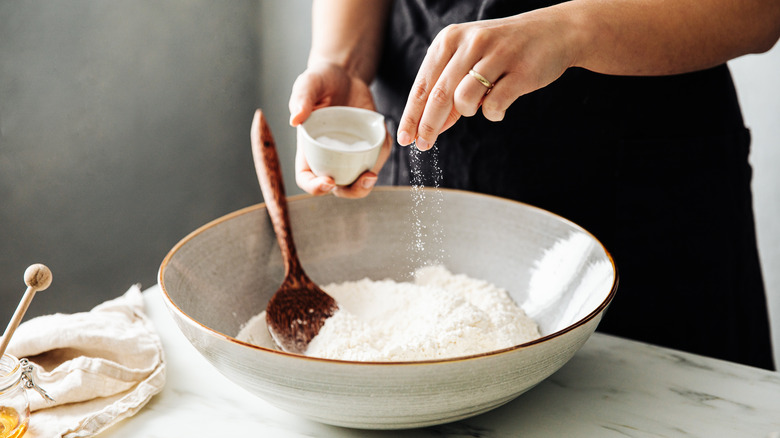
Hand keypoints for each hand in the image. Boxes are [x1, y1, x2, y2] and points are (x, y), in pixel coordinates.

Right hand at [289, 62, 391, 197]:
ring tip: (373, 172)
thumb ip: (301, 99)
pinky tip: (385, 140)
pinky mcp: (368, 145)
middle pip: (338, 188)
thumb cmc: (321, 80)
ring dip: (368, 182)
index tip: (329, 181)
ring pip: (359, 179)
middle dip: (351, 191)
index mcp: (309, 148)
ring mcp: (349, 153)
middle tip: (364, 179)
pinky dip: (383, 154)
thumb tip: (295, 120)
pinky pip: (376, 157)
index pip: (307, 178)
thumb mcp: (308, 84)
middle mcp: (329, 156)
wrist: (344, 74)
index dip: (315, 187)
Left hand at [396, 8, 579, 149]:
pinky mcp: (520, 71)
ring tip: (480, 104)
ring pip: (464, 100)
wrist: (555, 32)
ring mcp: (496, 55)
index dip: (411, 115)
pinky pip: (494, 106)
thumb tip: (429, 127)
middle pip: (438, 96)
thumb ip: (449, 90)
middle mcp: (470, 43)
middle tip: (423, 145)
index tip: (405, 138)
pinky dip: (492, 113)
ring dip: (467, 112)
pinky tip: (499, 105)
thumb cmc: (505, 50)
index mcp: (450, 39)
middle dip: (428, 126)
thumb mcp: (469, 60)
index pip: (423, 85)